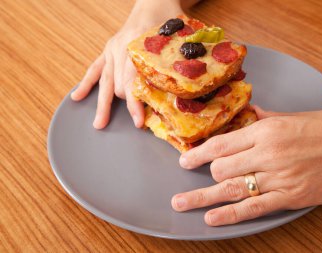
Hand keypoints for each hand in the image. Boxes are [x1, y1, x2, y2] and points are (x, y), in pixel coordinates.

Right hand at [70, 0, 183, 128]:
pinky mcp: (108, 49)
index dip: (135, 104)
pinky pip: (94, 68)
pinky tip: (77, 96)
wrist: (152, 1)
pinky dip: (86, 83)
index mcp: (135, 45)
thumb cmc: (166, 18)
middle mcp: (120, 48)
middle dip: (126, 105)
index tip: (139, 121)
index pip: (131, 82)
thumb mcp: (174, 40)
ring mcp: (111, 49)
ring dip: (102, 103)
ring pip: (104, 81)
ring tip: (99, 123)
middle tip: (135, 123)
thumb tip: (178, 94)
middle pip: (118, 85)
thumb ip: (173, 63)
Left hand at [172, 106, 321, 225]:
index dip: (198, 153)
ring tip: (180, 203)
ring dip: (201, 197)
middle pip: (221, 168)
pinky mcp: (291, 197)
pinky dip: (229, 215)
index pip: (222, 143)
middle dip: (205, 174)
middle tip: (193, 178)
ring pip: (230, 188)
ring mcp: (278, 177)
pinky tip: (211, 218)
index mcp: (267, 129)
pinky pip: (253, 208)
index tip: (184, 159)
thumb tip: (250, 114)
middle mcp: (268, 153)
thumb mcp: (296, 117)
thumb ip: (267, 118)